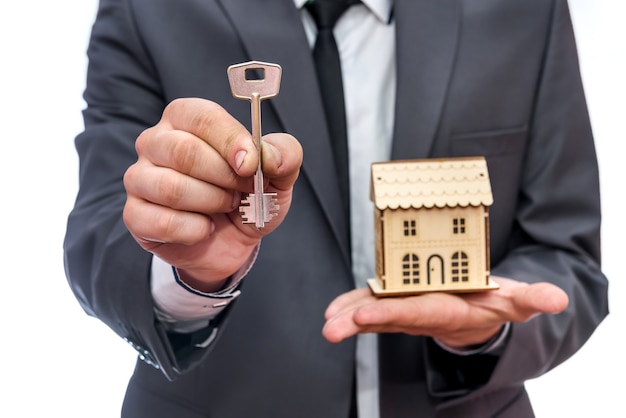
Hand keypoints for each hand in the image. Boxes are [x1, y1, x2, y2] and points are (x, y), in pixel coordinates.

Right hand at [123, 98, 302, 291]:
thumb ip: (285, 155)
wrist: (233, 242)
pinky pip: (161, 222)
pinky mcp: (135, 215)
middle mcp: (156, 141)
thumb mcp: (279, 175)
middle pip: (184, 151)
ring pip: (171, 187)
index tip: (250, 165)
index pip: (201, 116)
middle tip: (241, 191)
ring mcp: (140, 178)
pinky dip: (194, 230)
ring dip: (211, 203)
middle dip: (224, 178)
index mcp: (187, 119)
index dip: (230, 140)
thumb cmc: (250, 197)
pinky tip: (205, 228)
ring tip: (224, 206)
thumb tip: (269, 155)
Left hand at [323, 276, 568, 348]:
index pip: (418, 314)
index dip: (392, 314)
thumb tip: (558, 300)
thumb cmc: (493, 302)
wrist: (476, 315)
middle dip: (359, 322)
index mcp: (448, 311)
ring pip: (374, 312)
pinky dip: (351, 304)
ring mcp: (407, 309)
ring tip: (327, 322)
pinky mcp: (397, 302)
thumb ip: (534, 299)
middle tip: (332, 328)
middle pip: (387, 317)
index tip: (365, 316)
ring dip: (348, 316)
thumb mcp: (516, 299)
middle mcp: (422, 313)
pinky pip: (372, 303)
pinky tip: (332, 308)